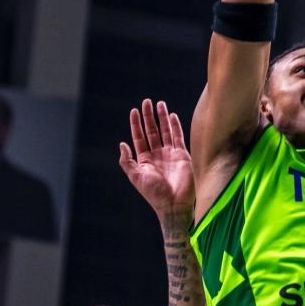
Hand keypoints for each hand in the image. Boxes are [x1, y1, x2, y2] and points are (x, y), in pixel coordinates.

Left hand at [119, 99, 194, 224]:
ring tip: (159, 104)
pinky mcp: (182, 155)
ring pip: (165, 131)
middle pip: (152, 130)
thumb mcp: (136, 176)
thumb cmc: (153, 192)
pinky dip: (176, 126)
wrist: (174, 203)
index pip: (139, 137)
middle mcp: (157, 154)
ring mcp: (170, 154)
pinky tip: (172, 115)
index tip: (134, 111)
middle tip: (146, 102)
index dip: (136, 124)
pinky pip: (178, 137)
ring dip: (162, 117)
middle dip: (149, 116)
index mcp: (144, 159)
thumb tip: (121, 144)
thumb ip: (127, 161)